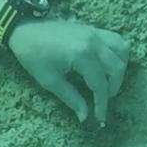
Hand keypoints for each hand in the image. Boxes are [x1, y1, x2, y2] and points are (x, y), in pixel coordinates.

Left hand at [6, 19, 129, 126]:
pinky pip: (116, 40)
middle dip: (113, 88)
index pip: (100, 84)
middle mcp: (94, 42)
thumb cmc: (32, 54)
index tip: (100, 118)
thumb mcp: (49, 80)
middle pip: (116, 68)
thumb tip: (84, 116)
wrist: (24, 29)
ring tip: (107, 82)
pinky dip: (117, 54)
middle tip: (102, 100)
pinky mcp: (93, 29)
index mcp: (82, 55)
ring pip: (122, 51)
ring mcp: (95, 33)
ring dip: (119, 69)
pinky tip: (107, 65)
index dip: (102, 103)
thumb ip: (71, 98)